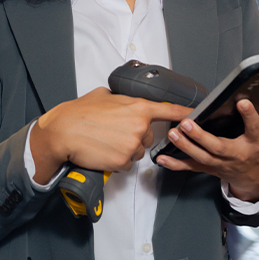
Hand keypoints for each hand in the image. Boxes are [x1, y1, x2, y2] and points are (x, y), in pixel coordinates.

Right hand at [30, 88, 193, 183]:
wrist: (63, 132)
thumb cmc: (80, 112)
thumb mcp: (106, 95)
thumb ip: (123, 99)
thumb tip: (125, 100)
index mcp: (139, 107)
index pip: (169, 111)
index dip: (184, 113)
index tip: (195, 115)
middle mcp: (140, 126)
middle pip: (148, 136)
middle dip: (136, 135)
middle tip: (115, 132)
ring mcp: (132, 145)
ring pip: (138, 150)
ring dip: (126, 148)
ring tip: (107, 141)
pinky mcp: (122, 161)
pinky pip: (126, 163)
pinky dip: (117, 160)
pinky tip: (104, 152)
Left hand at [155, 97, 258, 201]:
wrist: (256, 178)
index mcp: (255, 144)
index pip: (253, 129)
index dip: (249, 116)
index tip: (242, 102)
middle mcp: (237, 155)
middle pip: (217, 146)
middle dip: (201, 136)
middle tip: (188, 123)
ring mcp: (220, 164)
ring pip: (201, 157)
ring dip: (186, 146)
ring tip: (175, 132)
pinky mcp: (208, 168)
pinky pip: (190, 167)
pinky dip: (175, 164)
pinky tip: (162, 157)